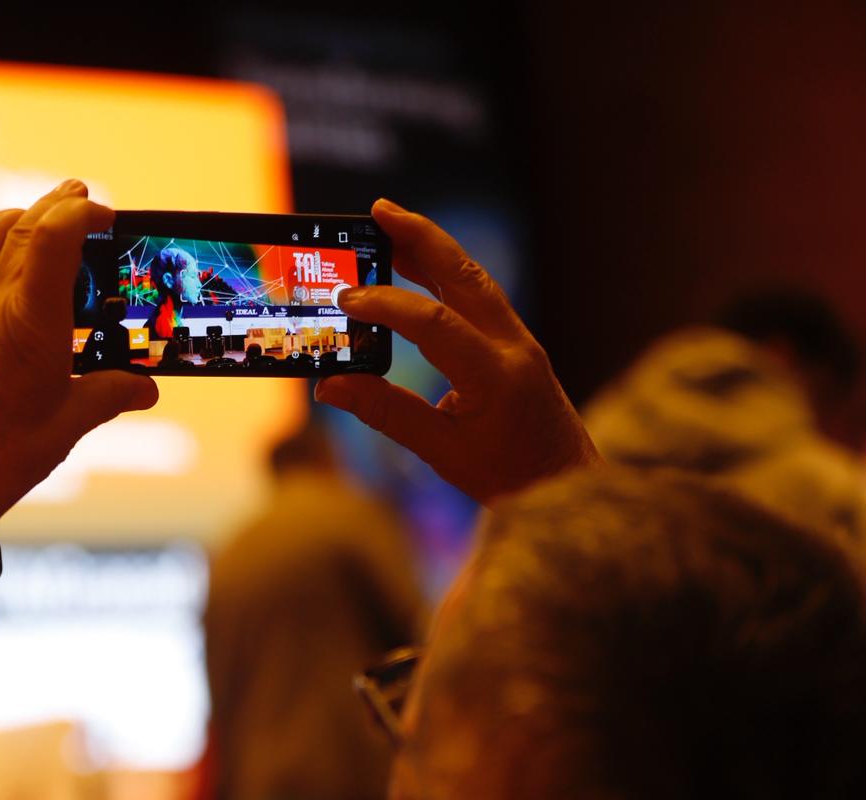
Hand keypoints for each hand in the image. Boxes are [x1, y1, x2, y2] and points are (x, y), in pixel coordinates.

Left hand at [0, 181, 158, 526]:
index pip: (54, 235)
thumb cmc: (6, 458)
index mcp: (30, 322)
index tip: (99, 214)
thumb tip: (145, 388)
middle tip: (74, 200)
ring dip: (8, 219)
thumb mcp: (71, 423)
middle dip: (51, 207)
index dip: (78, 211)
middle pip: (19, 227)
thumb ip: (111, 394)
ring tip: (29, 219)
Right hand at [316, 199, 599, 504]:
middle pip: (464, 275)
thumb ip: (386, 414)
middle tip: (378, 211)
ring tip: (391, 226)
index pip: (433, 322)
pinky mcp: (517, 344)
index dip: (386, 305)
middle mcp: (514, 346)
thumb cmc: (512, 478)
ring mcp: (520, 341)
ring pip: (475, 278)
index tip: (346, 300)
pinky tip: (421, 267)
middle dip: (420, 238)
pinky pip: (480, 296)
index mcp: (495, 376)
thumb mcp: (443, 453)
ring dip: (433, 248)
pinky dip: (446, 275)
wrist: (571, 486)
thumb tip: (331, 387)